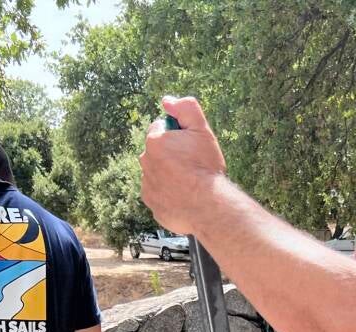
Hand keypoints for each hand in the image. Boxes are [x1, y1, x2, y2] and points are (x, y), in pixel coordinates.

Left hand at [141, 96, 226, 235]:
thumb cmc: (206, 168)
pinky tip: (186, 199)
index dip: (177, 136)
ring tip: (190, 185)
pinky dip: (170, 197)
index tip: (190, 146)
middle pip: (158, 154)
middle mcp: (146, 163)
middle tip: (193, 167)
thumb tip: (167, 101)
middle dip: (172, 157)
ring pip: (158, 176)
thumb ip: (186, 108)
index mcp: (154, 142)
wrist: (209, 206)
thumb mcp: (202, 130)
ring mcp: (148, 187)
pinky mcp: (153, 207)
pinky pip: (160, 197)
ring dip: (170, 177)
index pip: (160, 129)